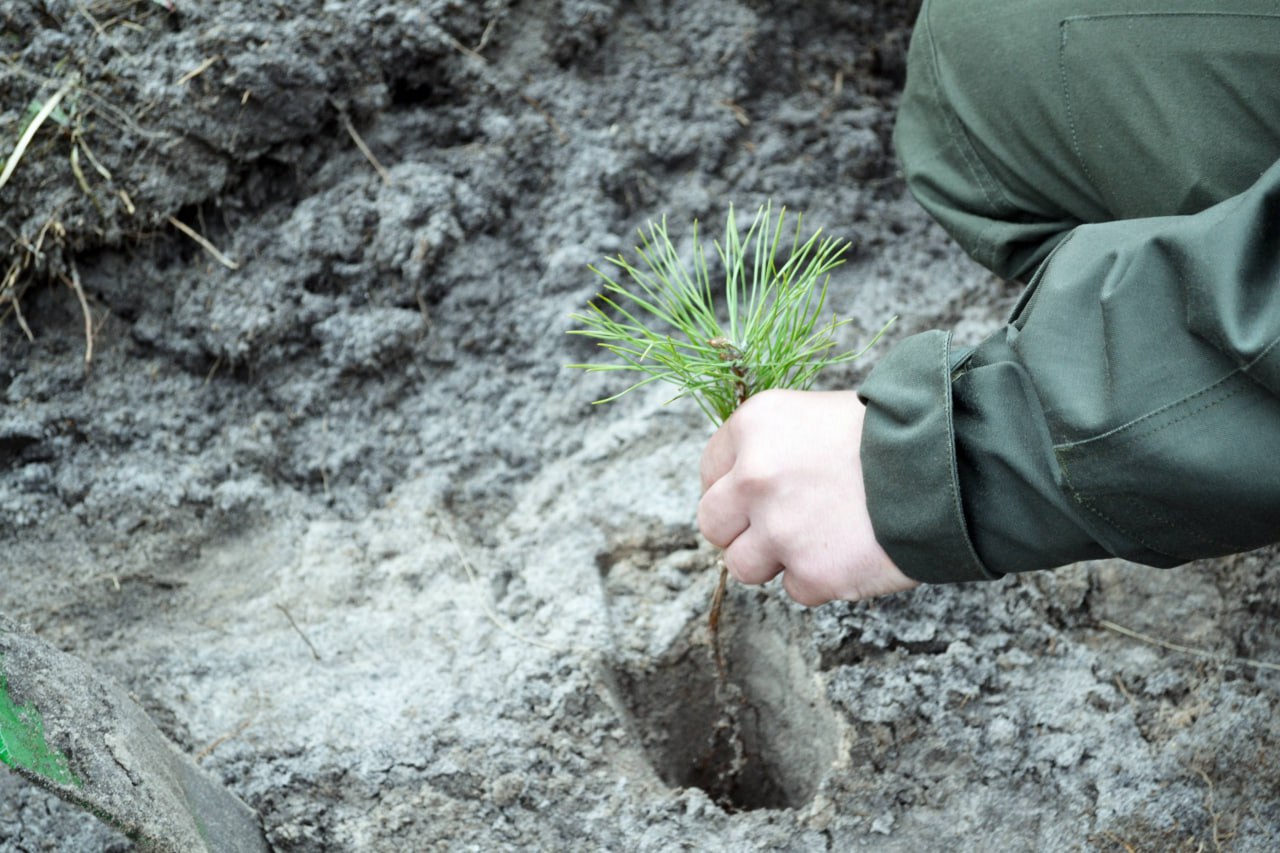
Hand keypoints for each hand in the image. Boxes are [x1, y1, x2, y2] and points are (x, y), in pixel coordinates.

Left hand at [697, 389, 918, 604]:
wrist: (952, 466)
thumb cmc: (894, 434)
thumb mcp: (821, 414)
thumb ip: (776, 446)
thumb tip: (748, 476)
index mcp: (755, 425)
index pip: (710, 468)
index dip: (734, 486)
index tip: (755, 495)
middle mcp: (755, 476)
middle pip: (713, 522)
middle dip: (742, 528)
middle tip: (780, 525)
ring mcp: (779, 529)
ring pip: (742, 565)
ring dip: (775, 560)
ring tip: (818, 541)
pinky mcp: (811, 573)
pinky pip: (794, 589)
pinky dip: (820, 579)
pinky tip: (851, 551)